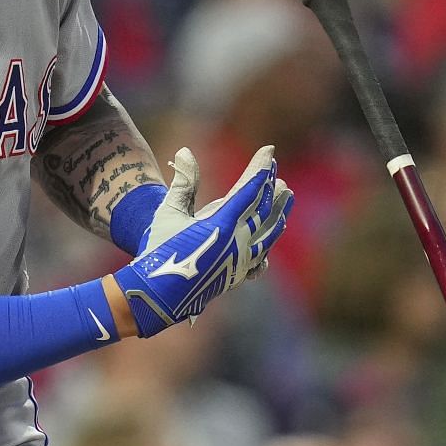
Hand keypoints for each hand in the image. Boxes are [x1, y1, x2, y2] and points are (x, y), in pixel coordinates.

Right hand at [143, 145, 288, 280]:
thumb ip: (183, 183)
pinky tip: (270, 239)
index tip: (269, 150)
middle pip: (264, 209)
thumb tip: (186, 151)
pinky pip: (260, 258)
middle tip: (276, 170)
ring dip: (279, 212)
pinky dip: (268, 244)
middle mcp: (238, 241)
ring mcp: (241, 260)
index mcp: (222, 223)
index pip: (249, 188)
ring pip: (269, 233)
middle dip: (271, 187)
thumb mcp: (169, 213)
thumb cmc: (159, 250)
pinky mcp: (236, 275)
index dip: (260, 168)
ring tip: (287, 196)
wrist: (158, 295)